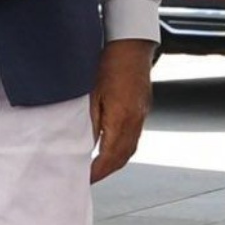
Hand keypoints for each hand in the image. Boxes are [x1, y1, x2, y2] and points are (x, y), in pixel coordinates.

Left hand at [87, 39, 153, 181]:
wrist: (131, 45)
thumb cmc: (109, 63)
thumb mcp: (91, 93)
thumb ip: (88, 122)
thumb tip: (82, 144)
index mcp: (121, 118)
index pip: (109, 155)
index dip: (97, 171)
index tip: (85, 178)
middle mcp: (135, 120)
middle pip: (122, 157)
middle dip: (106, 171)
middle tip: (90, 178)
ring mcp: (141, 116)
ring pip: (130, 149)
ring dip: (115, 162)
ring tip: (99, 167)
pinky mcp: (142, 109)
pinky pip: (134, 137)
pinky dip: (122, 148)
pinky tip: (111, 147)